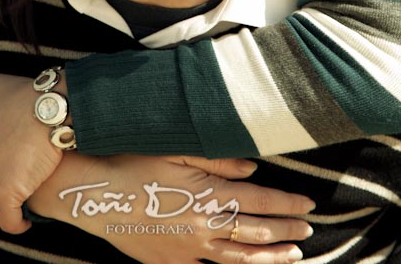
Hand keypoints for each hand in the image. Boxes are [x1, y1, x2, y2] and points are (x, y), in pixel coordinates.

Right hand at [29, 153, 313, 262]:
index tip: (308, 205)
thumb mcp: (174, 148)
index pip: (259, 202)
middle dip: (285, 231)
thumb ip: (217, 159)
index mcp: (206, 196)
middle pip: (255, 233)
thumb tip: (253, 170)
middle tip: (307, 229)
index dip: (287, 204)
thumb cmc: (131, 162)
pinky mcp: (170, 263)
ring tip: (293, 256)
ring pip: (239, 260)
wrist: (92, 195)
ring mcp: (187, 251)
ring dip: (269, 258)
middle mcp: (203, 228)